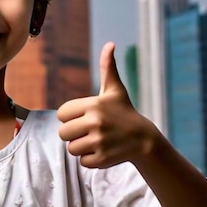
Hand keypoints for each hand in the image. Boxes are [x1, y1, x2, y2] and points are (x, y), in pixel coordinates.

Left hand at [57, 42, 156, 167]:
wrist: (144, 140)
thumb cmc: (124, 112)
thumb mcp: (115, 90)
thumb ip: (107, 68)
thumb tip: (110, 44)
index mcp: (93, 105)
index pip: (62, 114)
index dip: (71, 118)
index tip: (85, 117)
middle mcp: (96, 122)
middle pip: (63, 134)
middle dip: (74, 134)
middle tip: (90, 131)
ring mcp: (99, 141)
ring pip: (71, 149)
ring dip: (82, 147)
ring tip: (97, 141)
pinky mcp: (102, 158)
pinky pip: (82, 162)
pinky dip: (91, 159)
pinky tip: (104, 151)